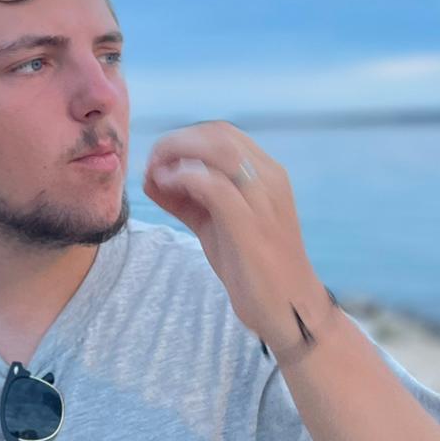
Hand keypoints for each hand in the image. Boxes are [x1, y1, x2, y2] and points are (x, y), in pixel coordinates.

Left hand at [142, 121, 328, 350]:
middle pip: (216, 133)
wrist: (288, 309)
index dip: (183, 138)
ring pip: (217, 149)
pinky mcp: (251, 225)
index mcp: (266, 174)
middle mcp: (270, 179)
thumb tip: (152, 178)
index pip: (221, 132)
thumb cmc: (251, 264)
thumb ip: (187, 199)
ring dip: (177, 155)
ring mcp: (264, 200)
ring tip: (157, 176)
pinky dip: (183, 179)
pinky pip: (214, 184)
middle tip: (152, 166)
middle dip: (175, 142)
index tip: (159, 161)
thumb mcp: (215, 224)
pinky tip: (168, 189)